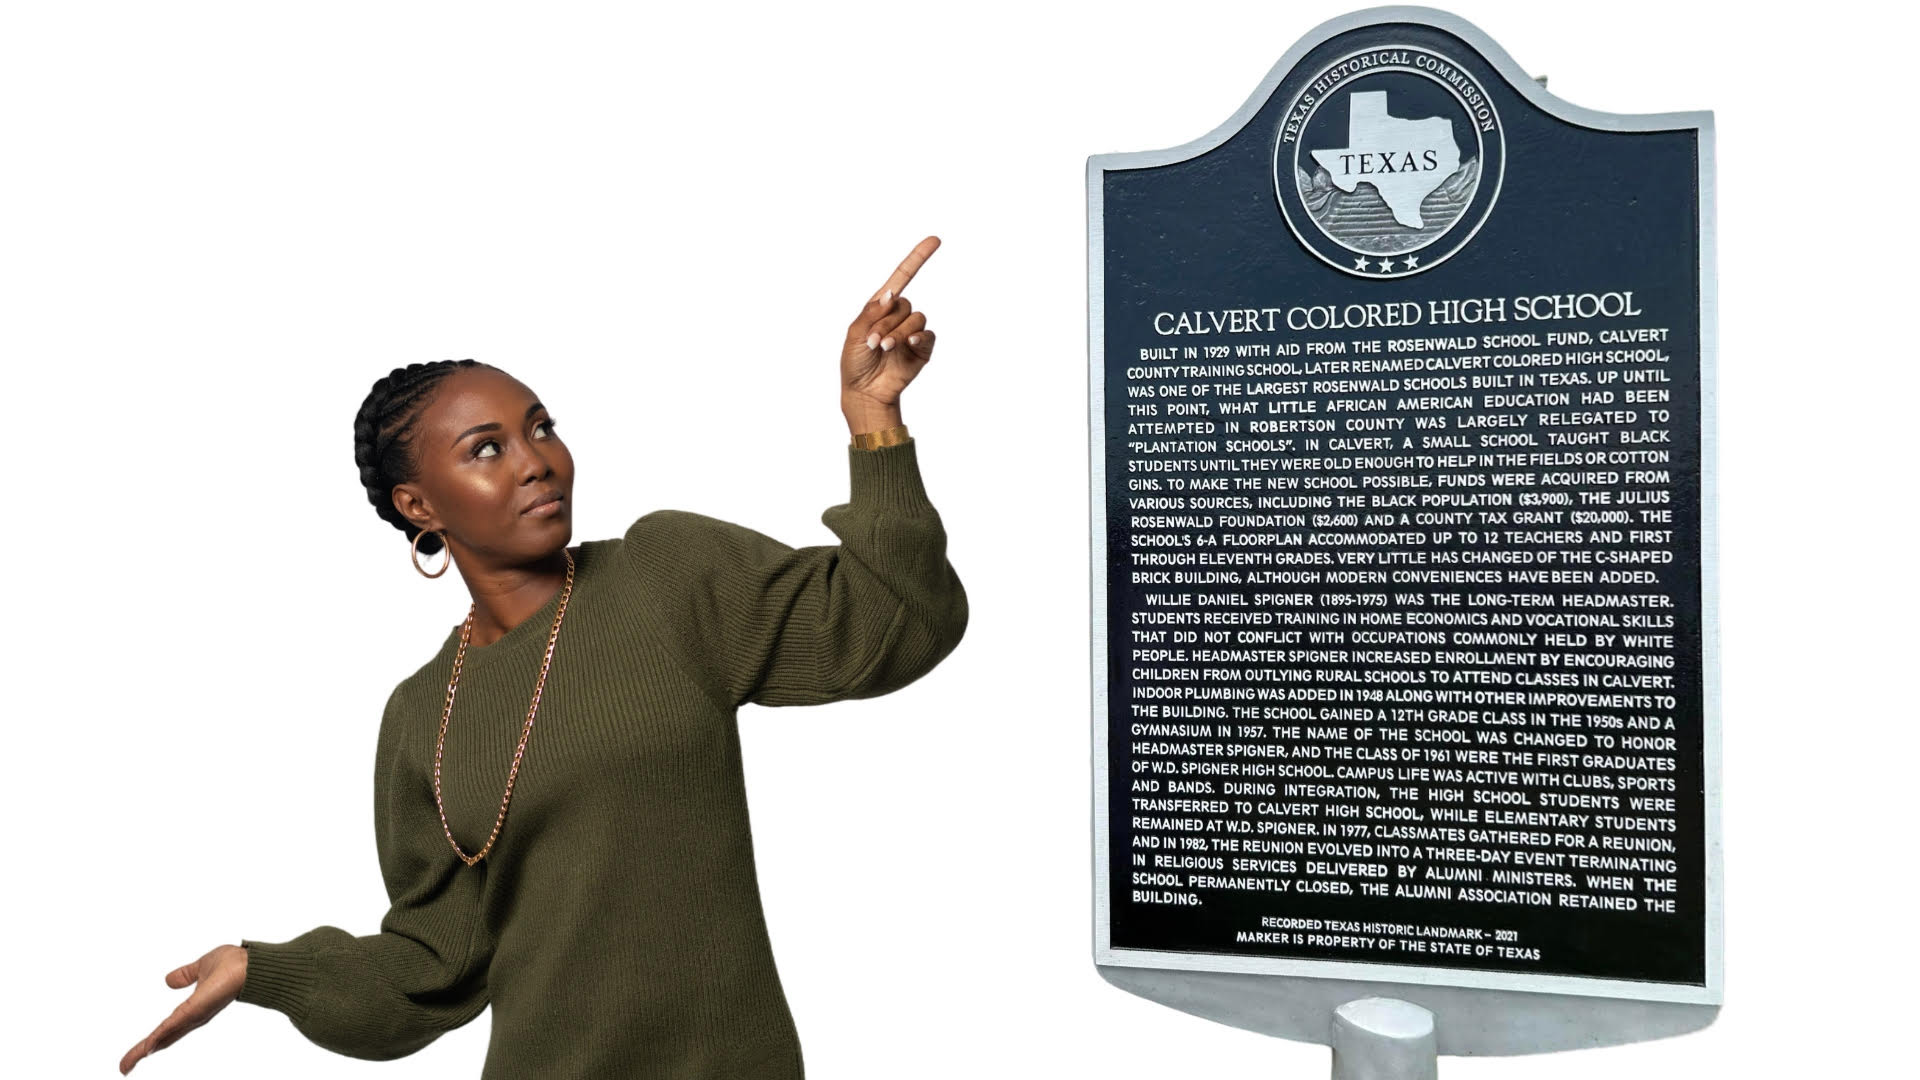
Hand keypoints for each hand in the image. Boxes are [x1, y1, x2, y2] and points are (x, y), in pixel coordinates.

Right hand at [120, 943, 248, 1073]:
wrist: (251, 964)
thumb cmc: (234, 964)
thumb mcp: (201, 967)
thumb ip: (185, 974)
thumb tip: (168, 980)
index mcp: (194, 1009)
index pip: (168, 1028)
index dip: (153, 1040)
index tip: (139, 1052)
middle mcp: (193, 1017)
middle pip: (163, 1039)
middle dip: (142, 1052)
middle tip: (124, 1066)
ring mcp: (194, 1016)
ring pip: (162, 1037)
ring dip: (142, 1050)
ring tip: (126, 1065)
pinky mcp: (195, 1011)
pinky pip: (170, 1026)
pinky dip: (156, 1037)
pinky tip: (145, 1049)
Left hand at [842, 235, 939, 432]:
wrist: (864, 392)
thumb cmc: (855, 363)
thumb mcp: (855, 334)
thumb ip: (871, 312)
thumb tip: (891, 294)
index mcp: (881, 308)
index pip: (902, 277)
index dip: (918, 258)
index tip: (935, 240)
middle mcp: (899, 317)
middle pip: (904, 304)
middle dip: (887, 322)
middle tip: (874, 342)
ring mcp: (912, 333)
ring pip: (915, 319)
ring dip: (898, 333)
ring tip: (884, 348)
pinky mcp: (922, 349)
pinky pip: (927, 335)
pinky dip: (918, 336)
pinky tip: (908, 343)